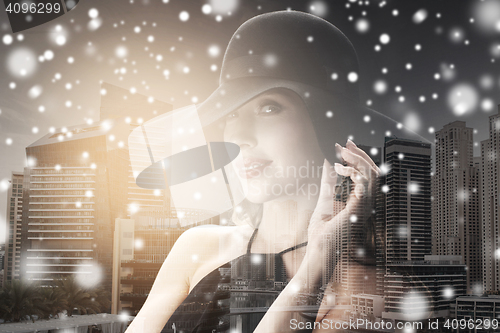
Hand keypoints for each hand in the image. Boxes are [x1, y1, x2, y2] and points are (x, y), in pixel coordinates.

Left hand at [301, 140, 379, 279]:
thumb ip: (328, 183)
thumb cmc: (322, 235)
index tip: (345, 145)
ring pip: (373, 175)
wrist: (319, 254)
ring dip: (357, 160)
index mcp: (359, 201)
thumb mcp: (324, 201)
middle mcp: (365, 204)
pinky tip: (340, 169)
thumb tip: (326, 163)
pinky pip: (365, 185)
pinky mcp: (358, 210)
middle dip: (360, 154)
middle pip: (374, 172)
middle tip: (345, 144)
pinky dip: (354, 172)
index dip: (359, 157)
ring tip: (341, 153)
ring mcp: (364, 207)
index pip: (367, 175)